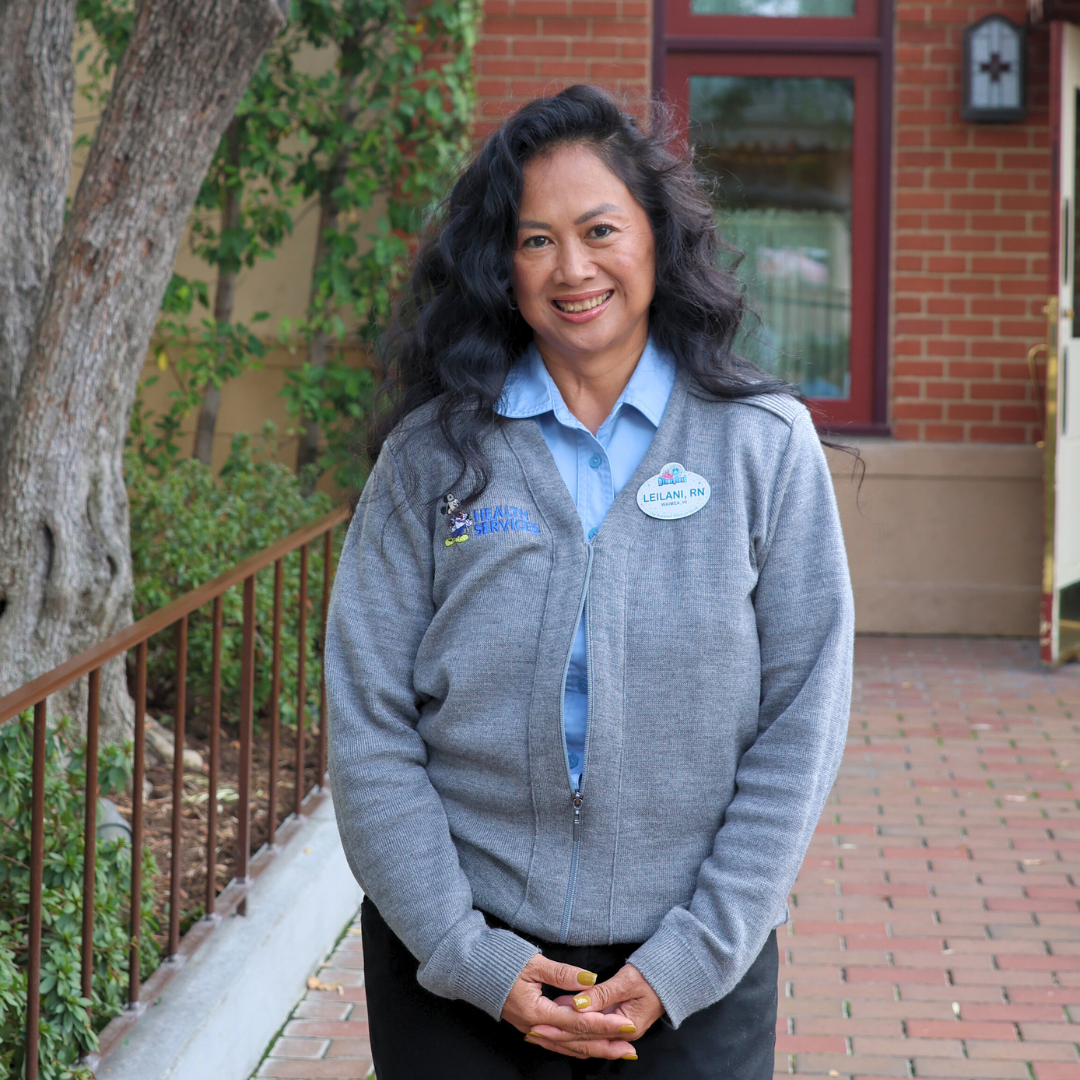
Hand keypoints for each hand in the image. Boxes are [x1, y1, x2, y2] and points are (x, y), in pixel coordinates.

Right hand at [501, 953, 637, 1059]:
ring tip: (616, 1051)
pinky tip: (588, 1047)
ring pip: (568, 1046)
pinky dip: (575, 1046)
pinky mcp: (530, 1025)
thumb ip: (563, 973)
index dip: (605, 1025)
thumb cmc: (499, 962)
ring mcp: (531, 1029)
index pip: (579, 1023)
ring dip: (594, 1049)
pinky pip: (557, 1042)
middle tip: (630, 1048)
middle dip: (605, 1045)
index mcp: (537, 1012)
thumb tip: (590, 980)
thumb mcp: (533, 963)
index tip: (626, 1025)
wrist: (471, 968)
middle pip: (576, 1042)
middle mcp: (535, 1026)